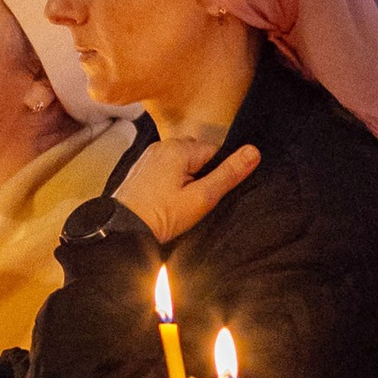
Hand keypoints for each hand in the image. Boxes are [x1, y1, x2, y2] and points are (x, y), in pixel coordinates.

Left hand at [118, 128, 262, 244]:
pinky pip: (165, 171)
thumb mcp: (202, 197)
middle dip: (201, 176)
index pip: (214, 153)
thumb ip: (228, 174)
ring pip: (180, 164)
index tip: (209, 195)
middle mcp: (160, 147)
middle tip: (194, 202)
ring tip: (179, 204)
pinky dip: (170, 184)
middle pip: (196, 157)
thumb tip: (254, 151)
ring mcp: (147, 158)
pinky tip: (167, 203)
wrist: (123, 231)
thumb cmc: (162, 216)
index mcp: (177, 148)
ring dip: (185, 181)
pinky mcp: (139, 172)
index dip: (217, 175)